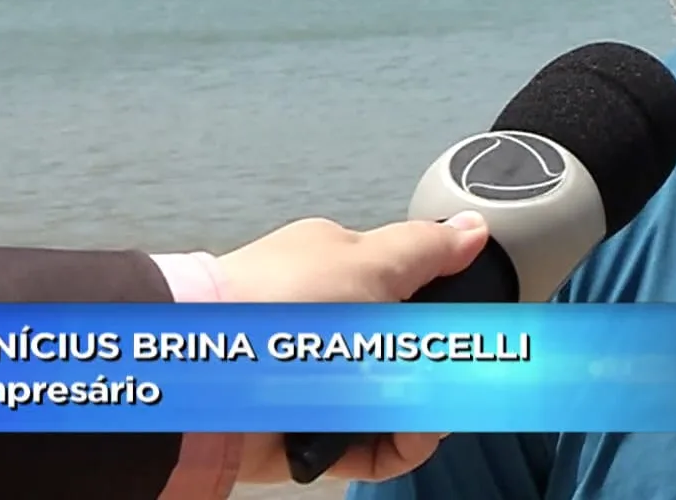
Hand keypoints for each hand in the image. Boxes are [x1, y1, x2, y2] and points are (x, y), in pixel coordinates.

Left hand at [206, 212, 488, 485]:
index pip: (415, 292)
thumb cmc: (273, 303)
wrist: (200, 376)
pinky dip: (395, 446)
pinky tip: (403, 437)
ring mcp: (326, 382)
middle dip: (440, 369)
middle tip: (451, 375)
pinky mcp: (315, 432)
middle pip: (413, 355)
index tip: (474, 328)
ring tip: (421, 411)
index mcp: (344, 273)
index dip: (450, 312)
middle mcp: (336, 328)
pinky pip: (373, 447)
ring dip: (421, 411)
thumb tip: (472, 227)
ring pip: (398, 403)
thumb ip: (428, 248)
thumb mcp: (368, 259)